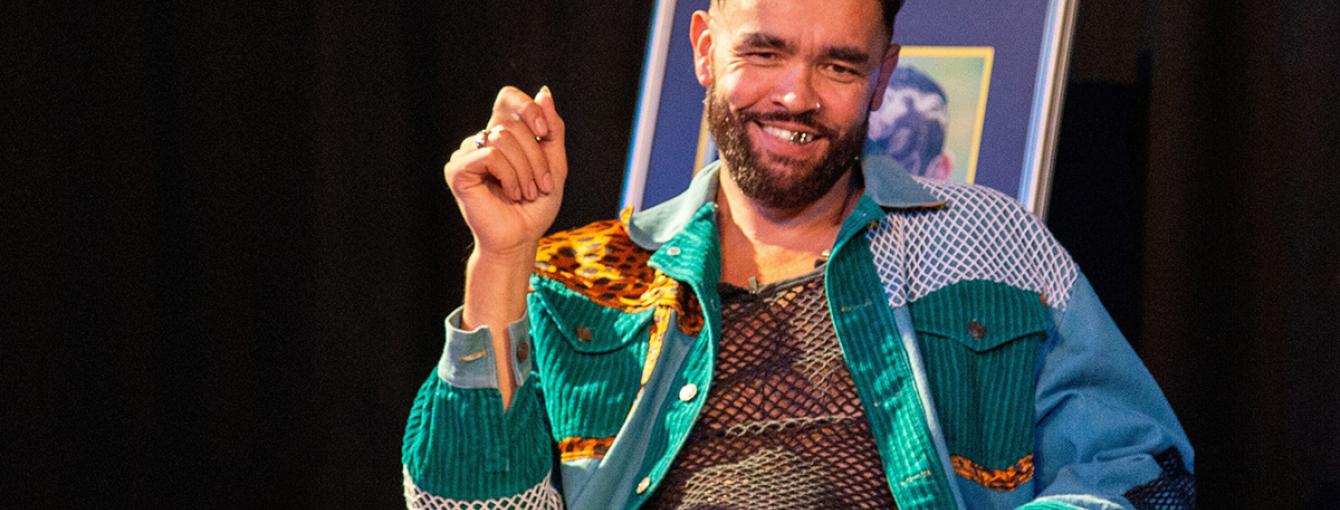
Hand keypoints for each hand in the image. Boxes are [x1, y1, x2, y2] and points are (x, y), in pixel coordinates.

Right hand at [444, 86, 566, 257]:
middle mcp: (480, 141)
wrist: (520, 239)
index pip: (508, 98)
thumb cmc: (535, 206)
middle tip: (541, 185)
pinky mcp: (457, 170)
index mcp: (500, 135)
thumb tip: (544, 91)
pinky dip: (509, 176)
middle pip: (512, 124)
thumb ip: (552, 128)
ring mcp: (465, 155)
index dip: (528, 108)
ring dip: (525, 170)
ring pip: (503, 139)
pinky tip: (510, 194)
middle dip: (536, 157)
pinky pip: (491, 156)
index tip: (544, 132)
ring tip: (526, 193)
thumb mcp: (554, 163)